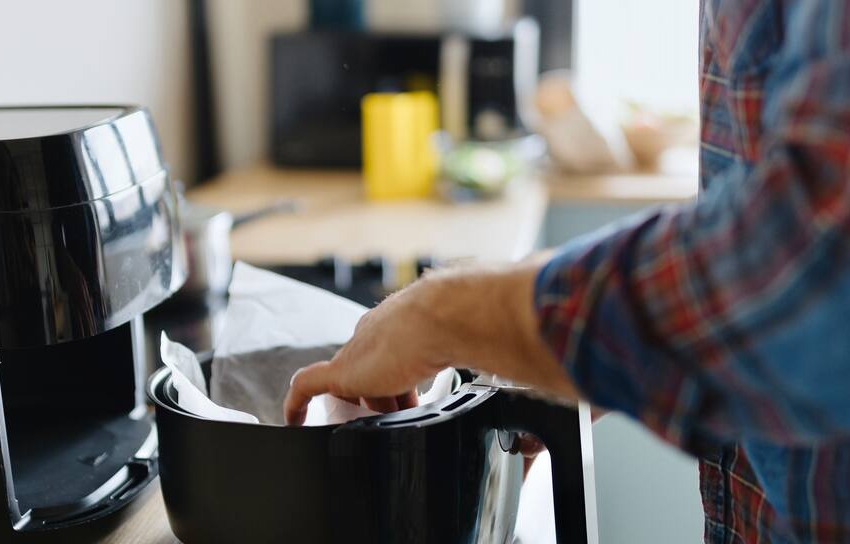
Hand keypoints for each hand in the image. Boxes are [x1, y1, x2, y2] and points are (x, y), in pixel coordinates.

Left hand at [284, 257, 577, 424]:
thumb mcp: (496, 337)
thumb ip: (513, 352)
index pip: (402, 344)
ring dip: (360, 400)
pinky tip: (294, 419)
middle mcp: (383, 328)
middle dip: (387, 387)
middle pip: (375, 363)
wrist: (459, 309)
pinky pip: (308, 387)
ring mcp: (362, 349)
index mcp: (415, 316)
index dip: (409, 369)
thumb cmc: (483, 316)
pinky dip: (299, 402)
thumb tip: (554, 374)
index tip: (421, 390)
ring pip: (351, 379)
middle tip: (402, 409)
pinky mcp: (345, 369)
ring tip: (370, 419)